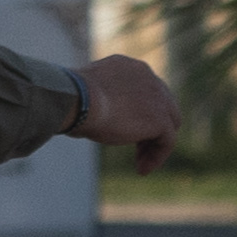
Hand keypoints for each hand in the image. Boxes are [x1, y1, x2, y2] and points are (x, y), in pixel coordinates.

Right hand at [75, 53, 180, 170]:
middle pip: (162, 107)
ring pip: (167, 126)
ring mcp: (158, 98)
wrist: (76, 100)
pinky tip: (141, 169)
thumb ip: (98, 99)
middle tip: (136, 147)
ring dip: (153, 145)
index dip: (139, 111)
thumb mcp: (85, 93)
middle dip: (151, 128)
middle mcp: (149, 78)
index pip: (146, 91)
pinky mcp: (160, 119)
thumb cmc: (69, 98)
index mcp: (130, 67)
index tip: (125, 128)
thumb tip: (88, 115)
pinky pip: (167, 142)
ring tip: (139, 164)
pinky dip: (156, 157)